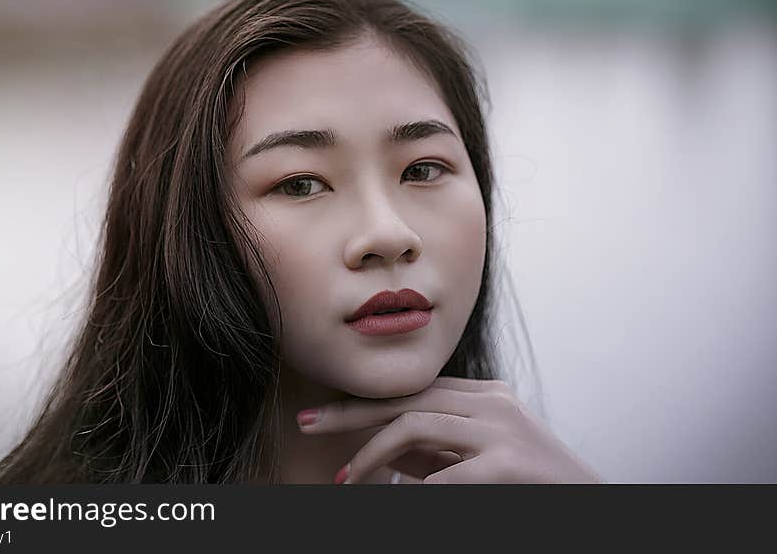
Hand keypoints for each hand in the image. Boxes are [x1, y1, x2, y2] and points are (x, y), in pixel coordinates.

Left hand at [296, 377, 603, 483]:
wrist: (593, 507)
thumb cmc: (525, 490)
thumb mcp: (469, 464)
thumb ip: (429, 453)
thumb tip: (374, 452)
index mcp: (482, 396)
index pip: (410, 390)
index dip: (361, 401)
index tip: (319, 413)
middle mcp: (490, 402)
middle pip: (405, 398)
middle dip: (349, 413)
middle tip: (304, 424)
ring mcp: (502, 429)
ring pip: (416, 425)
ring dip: (372, 454)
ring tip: (346, 480)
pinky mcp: (510, 464)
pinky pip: (444, 476)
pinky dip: (413, 491)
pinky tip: (394, 500)